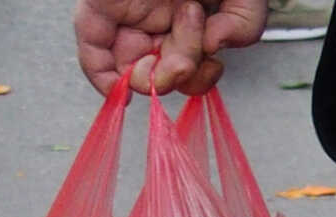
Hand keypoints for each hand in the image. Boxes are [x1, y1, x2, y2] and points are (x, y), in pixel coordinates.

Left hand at [74, 0, 266, 96]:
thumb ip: (243, 26)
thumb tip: (216, 46)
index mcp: (188, 19)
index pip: (185, 66)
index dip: (195, 79)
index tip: (209, 65)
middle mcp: (157, 19)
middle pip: (159, 71)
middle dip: (177, 76)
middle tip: (188, 56)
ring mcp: (129, 12)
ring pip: (128, 66)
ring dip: (150, 76)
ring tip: (172, 52)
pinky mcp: (101, 2)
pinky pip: (92, 45)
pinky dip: (101, 74)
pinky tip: (117, 90)